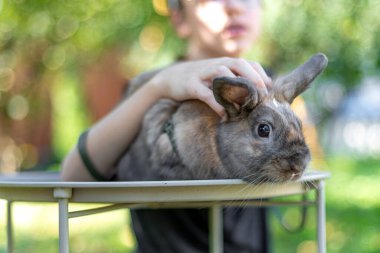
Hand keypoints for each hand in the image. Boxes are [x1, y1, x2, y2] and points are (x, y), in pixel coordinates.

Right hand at [148, 57, 271, 117]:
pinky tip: (225, 115)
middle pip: (239, 65)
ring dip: (236, 89)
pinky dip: (217, 104)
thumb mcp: (217, 77)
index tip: (270, 89)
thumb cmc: (199, 80)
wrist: (170, 78)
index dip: (261, 74)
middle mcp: (216, 64)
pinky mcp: (192, 84)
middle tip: (262, 95)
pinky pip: (207, 94)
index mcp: (225, 62)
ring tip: (245, 105)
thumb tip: (255, 94)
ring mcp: (203, 73)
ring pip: (223, 75)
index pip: (248, 63)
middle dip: (253, 78)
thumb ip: (233, 81)